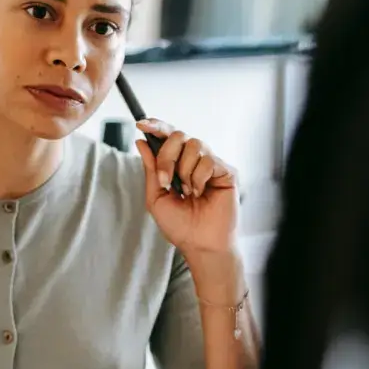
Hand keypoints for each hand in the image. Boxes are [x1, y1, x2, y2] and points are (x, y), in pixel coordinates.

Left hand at [135, 118, 238, 255]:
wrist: (200, 244)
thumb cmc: (181, 226)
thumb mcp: (156, 197)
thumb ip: (151, 170)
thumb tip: (141, 142)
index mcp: (178, 164)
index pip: (168, 137)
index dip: (156, 126)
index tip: (141, 124)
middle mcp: (195, 160)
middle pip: (179, 136)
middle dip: (167, 156)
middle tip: (166, 180)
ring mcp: (212, 164)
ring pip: (194, 144)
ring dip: (184, 171)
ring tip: (188, 192)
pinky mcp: (226, 171)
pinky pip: (208, 160)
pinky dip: (198, 178)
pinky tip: (201, 193)